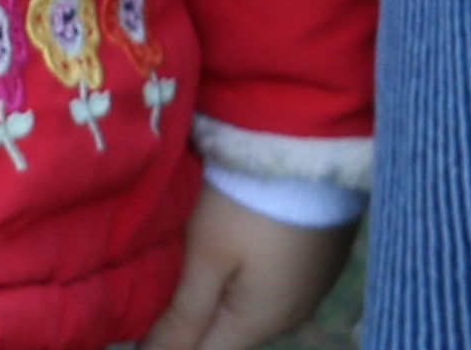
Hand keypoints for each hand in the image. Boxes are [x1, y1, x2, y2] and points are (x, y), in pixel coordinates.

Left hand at [137, 184, 355, 349]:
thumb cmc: (248, 200)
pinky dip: (250, 269)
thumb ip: (180, 315)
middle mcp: (292, 317)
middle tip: (166, 272)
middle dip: (194, 315)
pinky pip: (275, 281)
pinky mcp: (323, 258)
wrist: (315, 140)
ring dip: (222, 289)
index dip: (169, 340)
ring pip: (251, 306)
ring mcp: (312, 287)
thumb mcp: (206, 254)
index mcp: (259, 324)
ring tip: (199, 250)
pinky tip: (239, 235)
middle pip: (227, 332)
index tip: (147, 308)